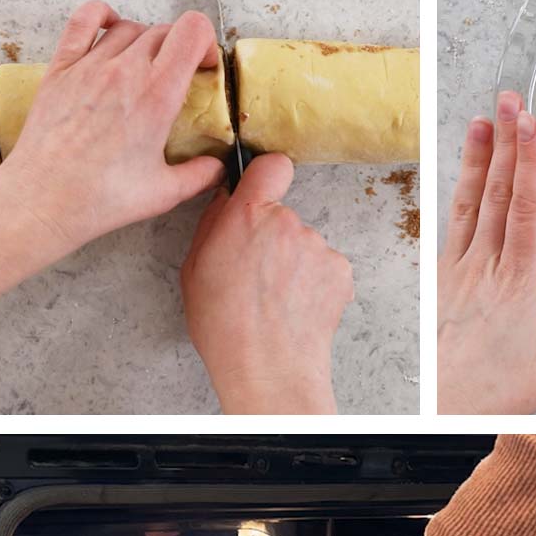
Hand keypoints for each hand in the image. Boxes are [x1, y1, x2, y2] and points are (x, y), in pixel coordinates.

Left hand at [0, 0, 223, 263]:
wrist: (46, 198)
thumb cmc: (102, 198)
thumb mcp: (165, 193)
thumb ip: (201, 175)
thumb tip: (217, 167)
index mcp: (157, 95)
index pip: (192, 31)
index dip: (206, 41)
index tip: (205, 66)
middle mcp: (125, 70)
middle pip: (164, 30)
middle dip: (181, 48)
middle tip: (181, 76)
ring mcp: (89, 65)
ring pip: (129, 27)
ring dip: (146, 40)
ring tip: (148, 65)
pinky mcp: (61, 68)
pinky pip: (83, 21)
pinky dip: (101, 15)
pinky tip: (110, 26)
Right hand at [180, 153, 353, 413]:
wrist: (269, 367)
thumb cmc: (225, 326)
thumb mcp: (194, 269)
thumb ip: (214, 225)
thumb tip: (228, 200)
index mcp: (247, 216)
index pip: (271, 167)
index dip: (268, 176)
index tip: (264, 188)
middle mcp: (288, 223)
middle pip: (284, 218)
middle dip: (273, 239)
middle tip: (258, 277)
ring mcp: (318, 247)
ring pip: (305, 246)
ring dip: (295, 265)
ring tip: (277, 301)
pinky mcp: (340, 271)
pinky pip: (325, 268)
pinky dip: (315, 284)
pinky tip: (297, 308)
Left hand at [438, 90, 535, 413]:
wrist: (437, 410)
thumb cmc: (491, 394)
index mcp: (516, 285)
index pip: (524, 212)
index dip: (527, 164)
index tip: (529, 123)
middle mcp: (483, 269)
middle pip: (495, 195)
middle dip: (504, 143)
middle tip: (509, 98)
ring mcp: (457, 271)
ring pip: (469, 205)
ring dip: (476, 159)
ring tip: (481, 119)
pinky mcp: (441, 280)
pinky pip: (451, 225)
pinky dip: (459, 192)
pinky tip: (462, 174)